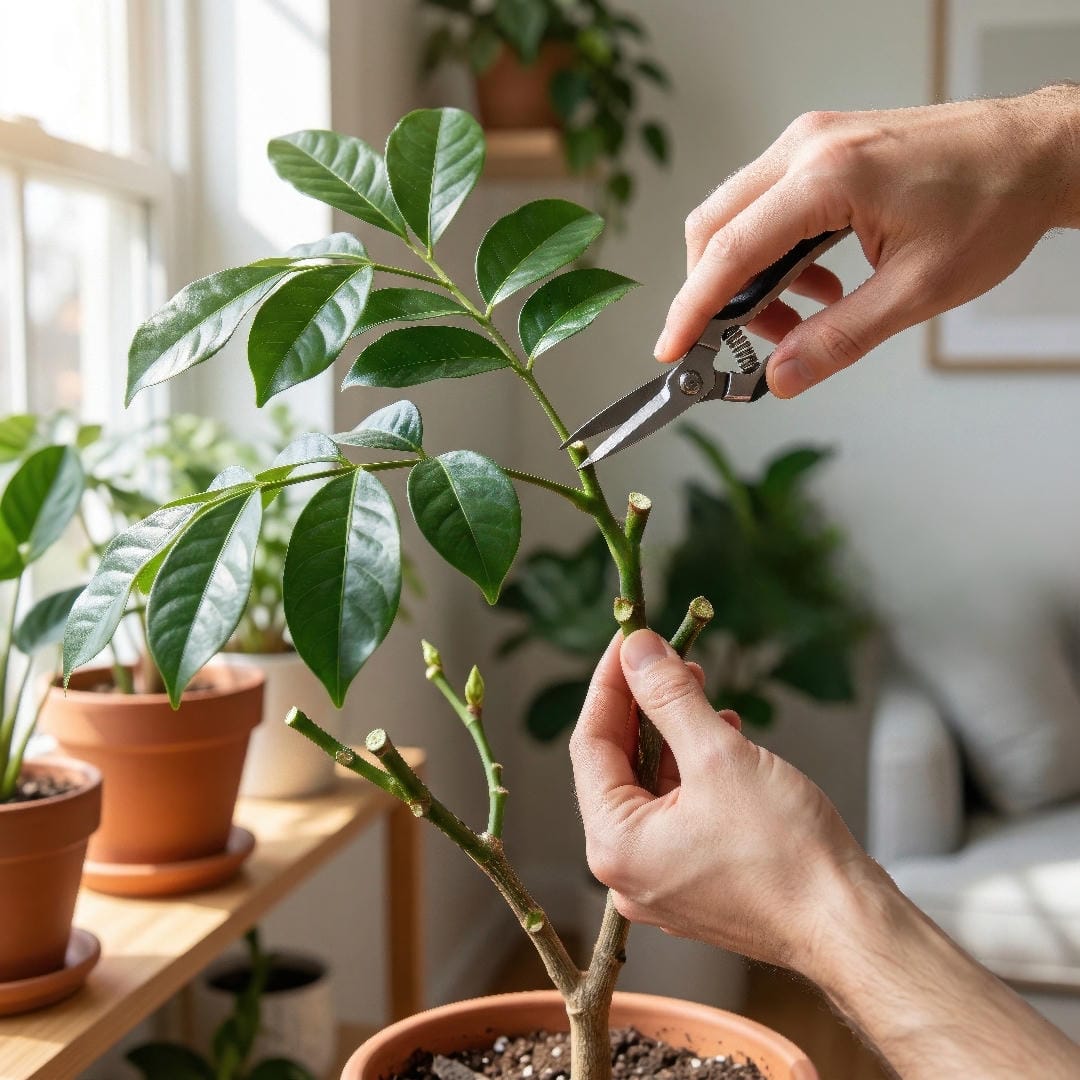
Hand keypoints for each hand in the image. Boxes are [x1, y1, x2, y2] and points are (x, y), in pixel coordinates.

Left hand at [569, 629, 871, 973]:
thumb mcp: (718, 756)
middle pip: (617, 766)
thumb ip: (669, 697)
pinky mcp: (694, 885)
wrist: (849, 927)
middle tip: (669, 659)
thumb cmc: (787, 854)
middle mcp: (625, 871)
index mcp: (614, 845)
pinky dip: (693, 773)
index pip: (590, 744)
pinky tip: (723, 740)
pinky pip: (677, 815)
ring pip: (651, 788)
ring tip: (701, 692)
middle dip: (643, 707)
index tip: (629, 639)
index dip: (609, 684)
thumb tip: (637, 650)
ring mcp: (660, 882)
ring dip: (672, 736)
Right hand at [656, 86, 1079, 396]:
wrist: (1036, 153)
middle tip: (745, 344)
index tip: (671, 349)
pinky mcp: (821, 147)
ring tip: (794, 318)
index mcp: (828, 177)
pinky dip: (771, 253)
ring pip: (736, 215)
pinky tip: (814, 284)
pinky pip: (767, 204)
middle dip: (714, 294)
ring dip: (747, 276)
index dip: (691, 308)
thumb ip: (839, 339)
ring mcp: (812, 141)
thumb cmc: (992, 206)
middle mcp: (808, 147)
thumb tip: (781, 377)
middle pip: (715, 227)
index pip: (730, 251)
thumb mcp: (917, 290)